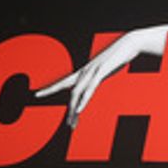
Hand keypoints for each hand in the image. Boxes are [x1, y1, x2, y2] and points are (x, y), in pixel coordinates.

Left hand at [35, 27, 158, 126]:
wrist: (131, 42)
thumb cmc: (121, 54)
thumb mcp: (108, 66)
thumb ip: (101, 73)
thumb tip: (96, 78)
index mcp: (85, 71)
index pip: (63, 81)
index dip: (49, 88)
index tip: (36, 94)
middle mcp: (85, 71)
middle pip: (71, 92)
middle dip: (68, 109)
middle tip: (68, 125)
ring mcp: (92, 71)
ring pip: (78, 92)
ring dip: (74, 109)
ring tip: (72, 123)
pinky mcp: (101, 72)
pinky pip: (90, 89)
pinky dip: (83, 100)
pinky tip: (79, 110)